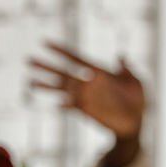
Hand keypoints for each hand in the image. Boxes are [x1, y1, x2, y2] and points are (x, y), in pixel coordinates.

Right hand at [29, 42, 146, 139]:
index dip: (60, 51)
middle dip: (45, 67)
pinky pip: (70, 107)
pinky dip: (64, 105)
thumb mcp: (136, 82)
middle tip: (28, 60)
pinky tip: (56, 104)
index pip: (75, 58)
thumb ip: (128, 70)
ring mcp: (85, 97)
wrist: (135, 123)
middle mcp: (87, 83)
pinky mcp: (85, 111)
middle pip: (62, 73)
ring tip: (29, 83)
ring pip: (61, 89)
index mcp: (98, 72)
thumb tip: (120, 56)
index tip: (45, 43)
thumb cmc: (137, 101)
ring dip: (46, 86)